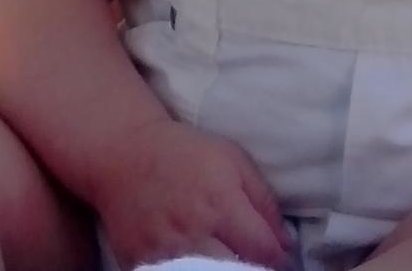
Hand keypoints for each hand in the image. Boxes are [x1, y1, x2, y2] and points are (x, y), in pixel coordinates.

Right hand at [91, 117, 289, 270]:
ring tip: (230, 265)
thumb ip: (264, 201)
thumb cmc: (187, 153)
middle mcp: (194, 232)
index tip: (283, 263)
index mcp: (221, 203)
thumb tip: (285, 243)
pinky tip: (199, 267)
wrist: (126, 154)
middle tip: (256, 266)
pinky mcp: (141, 263)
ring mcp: (165, 252)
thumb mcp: (234, 160)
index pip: (261, 250)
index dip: (277, 261)